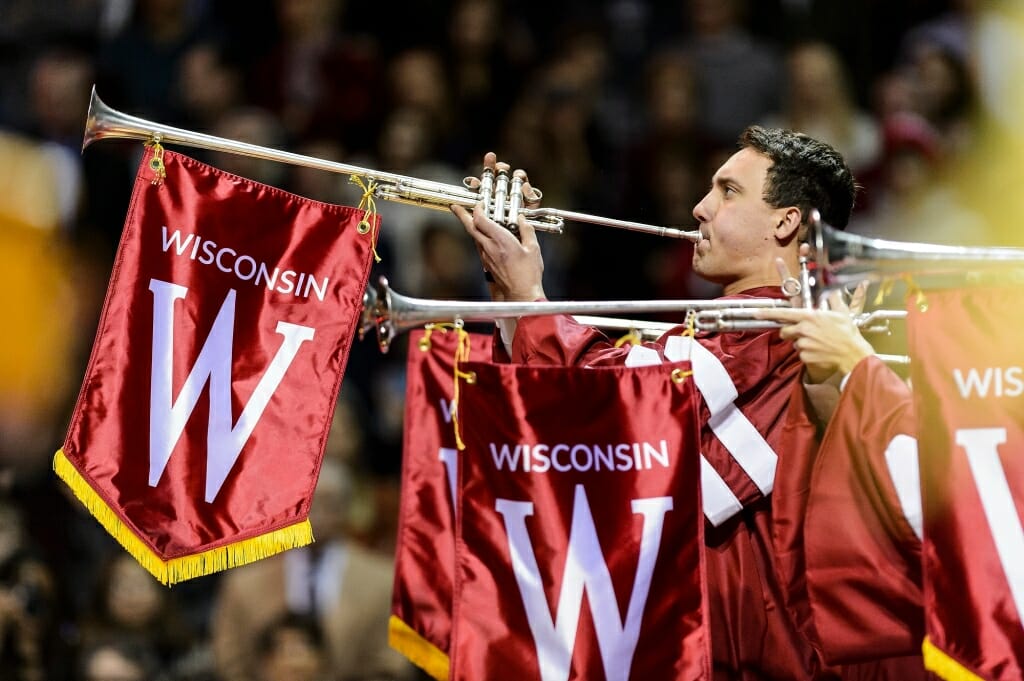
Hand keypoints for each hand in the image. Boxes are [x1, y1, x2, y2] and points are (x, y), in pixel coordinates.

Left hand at [452, 153, 545, 302]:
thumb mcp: (533, 249)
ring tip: (469, 217)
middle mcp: (490, 247)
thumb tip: (523, 220)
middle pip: (471, 227)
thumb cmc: (528, 275)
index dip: (478, 209)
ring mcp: (486, 256)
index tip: (480, 203)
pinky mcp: (487, 264)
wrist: (521, 294)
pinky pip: (479, 246)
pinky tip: (484, 235)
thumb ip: (527, 231)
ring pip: (474, 237)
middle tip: (455, 207)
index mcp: (501, 240)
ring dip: (471, 226)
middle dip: (462, 215)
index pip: (482, 220)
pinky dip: (479, 237)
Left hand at [756, 257, 873, 382]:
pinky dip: (807, 353)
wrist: (853, 354)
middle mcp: (804, 329)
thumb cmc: (848, 333)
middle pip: (785, 330)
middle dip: (790, 332)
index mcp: (809, 317)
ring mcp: (803, 344)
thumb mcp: (842, 312)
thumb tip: (831, 288)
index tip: (756, 313)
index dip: (767, 313)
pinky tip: (819, 351)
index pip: (784, 313)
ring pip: (794, 342)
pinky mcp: (805, 356)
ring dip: (801, 342)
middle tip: (805, 333)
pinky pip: (800, 354)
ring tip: (818, 342)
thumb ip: (833, 299)